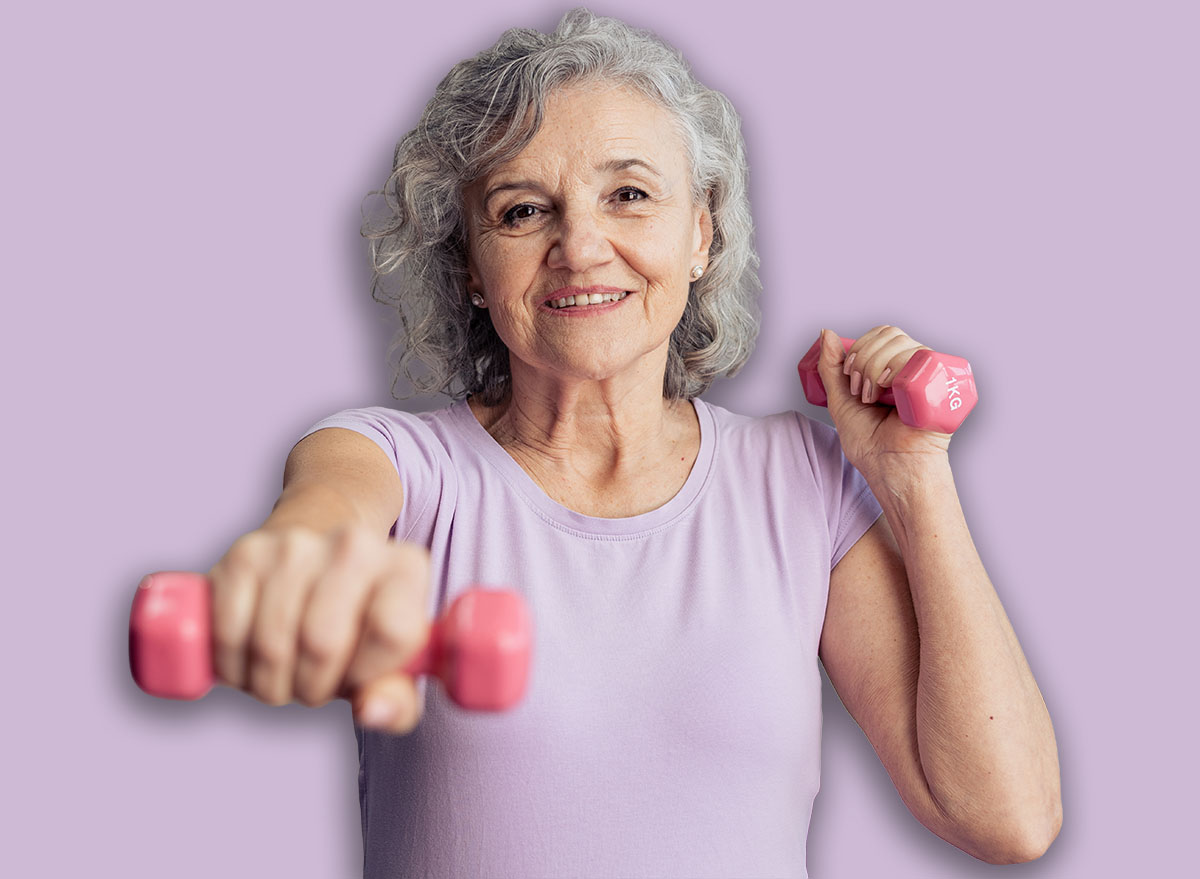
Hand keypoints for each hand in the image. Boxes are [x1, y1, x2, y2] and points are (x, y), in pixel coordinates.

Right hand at [206, 524, 431, 733]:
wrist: (312, 567)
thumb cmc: (355, 628)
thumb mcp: (389, 667)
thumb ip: (395, 699)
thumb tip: (372, 710)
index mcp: (405, 567)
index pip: (394, 632)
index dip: (368, 672)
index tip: (357, 674)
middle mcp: (355, 544)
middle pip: (323, 643)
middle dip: (311, 687)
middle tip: (312, 684)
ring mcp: (296, 545)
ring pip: (272, 645)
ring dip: (269, 683)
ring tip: (283, 674)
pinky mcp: (246, 553)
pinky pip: (230, 634)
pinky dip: (234, 668)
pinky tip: (250, 662)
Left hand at [815, 326, 952, 481]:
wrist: (890, 468)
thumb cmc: (870, 444)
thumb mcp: (840, 401)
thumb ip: (831, 367)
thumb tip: (827, 333)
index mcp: (893, 369)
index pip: (879, 335)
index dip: (859, 349)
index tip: (850, 379)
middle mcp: (913, 369)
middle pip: (889, 334)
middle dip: (864, 360)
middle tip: (862, 392)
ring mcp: (928, 374)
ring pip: (901, 343)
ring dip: (876, 367)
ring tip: (874, 397)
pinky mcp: (942, 383)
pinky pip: (921, 356)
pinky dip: (897, 368)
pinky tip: (890, 390)